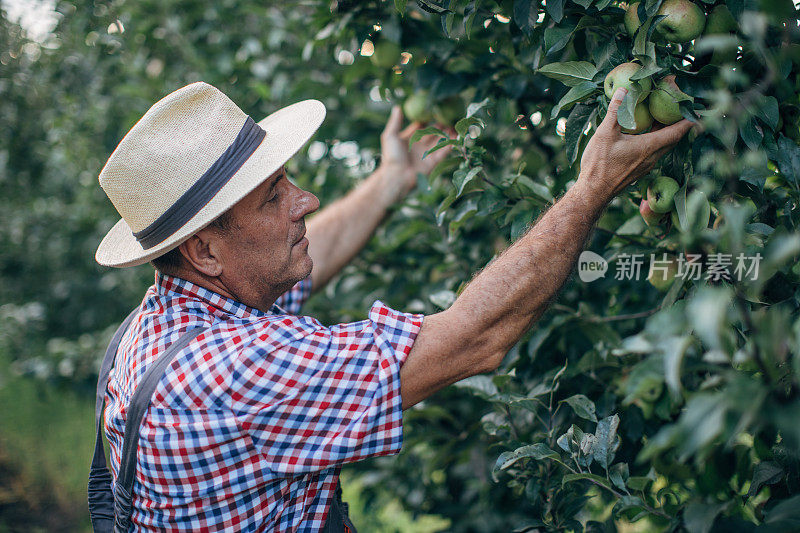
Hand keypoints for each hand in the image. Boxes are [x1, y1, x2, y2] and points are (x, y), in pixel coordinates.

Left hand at [379, 105, 454, 201]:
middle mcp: (419, 145)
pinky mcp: (434, 161)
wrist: (397, 176)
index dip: (427, 118)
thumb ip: (395, 122)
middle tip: (449, 115)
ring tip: (456, 124)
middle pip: (432, 133)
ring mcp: (427, 153)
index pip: (420, 126)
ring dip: (448, 133)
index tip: (435, 109)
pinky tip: (457, 136)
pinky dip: (451, 144)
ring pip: (440, 141)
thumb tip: (398, 107)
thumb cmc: (391, 156)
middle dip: (440, 125)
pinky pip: (444, 151)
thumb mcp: (390, 136)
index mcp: (409, 138)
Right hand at [577, 87, 694, 201]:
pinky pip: (654, 153)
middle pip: (673, 139)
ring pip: (663, 147)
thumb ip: (616, 111)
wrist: (593, 192)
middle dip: (679, 125)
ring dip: (666, 134)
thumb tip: (624, 90)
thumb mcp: (605, 133)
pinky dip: (656, 142)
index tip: (697, 110)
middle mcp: (652, 157)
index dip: (688, 121)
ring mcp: (646, 166)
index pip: (677, 132)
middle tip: (680, 111)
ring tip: (663, 120)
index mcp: (649, 147)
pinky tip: (645, 136)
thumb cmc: (599, 164)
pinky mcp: (638, 171)